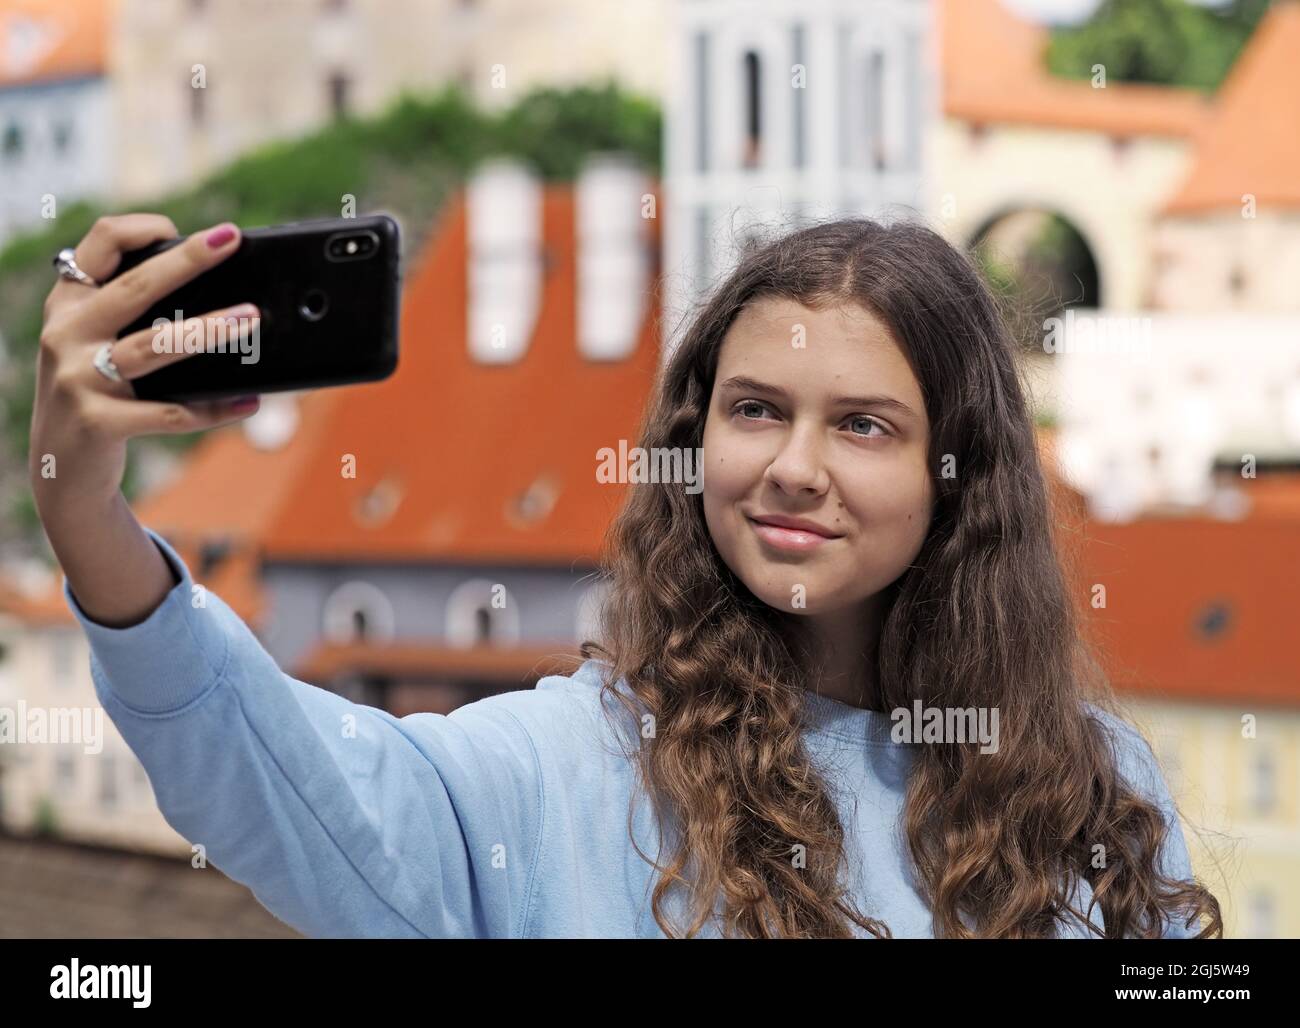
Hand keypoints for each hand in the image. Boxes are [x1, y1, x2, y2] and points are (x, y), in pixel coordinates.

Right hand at [29, 213, 260, 510]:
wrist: (60, 467)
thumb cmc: (95, 393)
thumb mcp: (94, 345)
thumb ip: (131, 315)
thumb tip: (215, 294)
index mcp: (70, 305)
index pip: (98, 245)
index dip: (140, 227)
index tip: (182, 228)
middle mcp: (67, 334)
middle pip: (135, 287)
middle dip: (187, 259)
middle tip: (230, 240)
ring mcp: (79, 378)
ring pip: (154, 346)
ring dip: (208, 330)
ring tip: (250, 318)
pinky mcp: (98, 421)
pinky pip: (168, 413)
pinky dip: (213, 409)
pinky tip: (246, 402)